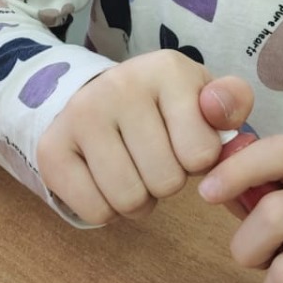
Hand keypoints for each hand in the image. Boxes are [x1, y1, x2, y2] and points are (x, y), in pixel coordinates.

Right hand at [37, 55, 253, 224]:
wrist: (96, 98)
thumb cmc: (163, 106)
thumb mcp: (202, 97)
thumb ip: (231, 102)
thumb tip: (220, 110)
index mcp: (166, 69)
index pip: (202, 154)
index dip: (198, 160)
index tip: (183, 141)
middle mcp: (119, 85)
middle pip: (166, 181)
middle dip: (167, 181)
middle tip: (153, 158)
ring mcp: (80, 115)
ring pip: (130, 200)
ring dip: (138, 199)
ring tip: (133, 170)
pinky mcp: (51, 149)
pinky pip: (95, 213)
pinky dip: (107, 210)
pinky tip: (105, 180)